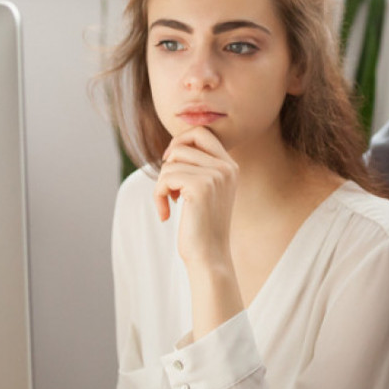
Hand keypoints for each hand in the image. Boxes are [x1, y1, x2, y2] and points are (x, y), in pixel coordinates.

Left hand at [154, 127, 237, 273]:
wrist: (209, 256)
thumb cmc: (201, 226)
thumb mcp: (205, 191)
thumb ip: (198, 167)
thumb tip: (173, 147)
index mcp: (230, 167)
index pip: (203, 132)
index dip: (181, 141)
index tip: (170, 161)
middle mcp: (226, 168)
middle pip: (184, 143)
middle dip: (169, 161)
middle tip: (167, 183)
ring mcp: (215, 176)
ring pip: (171, 162)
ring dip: (162, 184)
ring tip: (169, 202)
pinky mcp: (200, 187)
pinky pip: (165, 177)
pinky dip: (158, 195)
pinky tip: (165, 213)